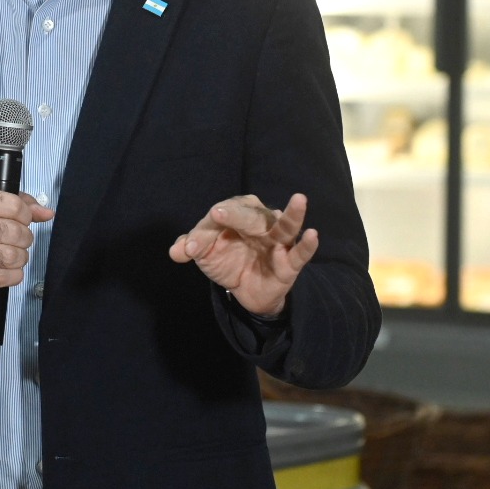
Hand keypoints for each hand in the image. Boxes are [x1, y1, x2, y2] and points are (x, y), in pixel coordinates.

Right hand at [0, 188, 53, 296]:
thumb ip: (20, 204)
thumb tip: (47, 213)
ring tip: (15, 256)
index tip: (23, 221)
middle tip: (21, 242)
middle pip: (14, 232)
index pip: (13, 205)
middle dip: (25, 239)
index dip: (26, 215)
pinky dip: (12, 275)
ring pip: (9, 256)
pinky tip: (9, 271)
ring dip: (20, 258)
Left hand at [168, 193, 318, 316]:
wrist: (244, 289)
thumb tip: (177, 251)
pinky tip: (313, 234)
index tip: (191, 250)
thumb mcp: (205, 253)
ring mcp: (278, 241)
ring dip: (293, 213)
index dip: (203, 233)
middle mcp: (260, 221)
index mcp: (237, 213)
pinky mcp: (290, 262)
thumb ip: (190, 247)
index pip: (218, 217)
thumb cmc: (227, 258)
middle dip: (232, 216)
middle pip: (248, 216)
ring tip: (299, 198)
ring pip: (284, 225)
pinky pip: (301, 252)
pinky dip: (307, 244)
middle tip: (217, 215)